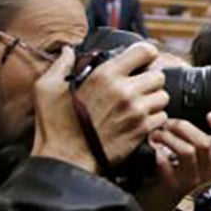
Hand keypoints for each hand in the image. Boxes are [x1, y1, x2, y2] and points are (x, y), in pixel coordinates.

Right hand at [32, 44, 168, 173]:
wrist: (66, 159)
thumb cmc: (56, 126)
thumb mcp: (47, 89)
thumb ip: (61, 65)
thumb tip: (68, 51)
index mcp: (105, 75)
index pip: (144, 51)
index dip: (146, 55)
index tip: (141, 61)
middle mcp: (125, 90)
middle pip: (159, 76)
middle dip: (150, 80)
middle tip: (139, 87)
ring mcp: (137, 111)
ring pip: (163, 97)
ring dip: (153, 100)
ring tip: (138, 105)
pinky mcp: (143, 129)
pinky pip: (162, 117)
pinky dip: (154, 119)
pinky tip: (139, 121)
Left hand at [135, 113, 210, 210]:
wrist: (157, 202)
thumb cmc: (172, 176)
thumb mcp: (193, 159)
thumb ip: (203, 144)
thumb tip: (208, 122)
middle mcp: (206, 171)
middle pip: (205, 143)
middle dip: (184, 127)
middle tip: (169, 123)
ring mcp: (191, 179)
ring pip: (187, 151)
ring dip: (168, 138)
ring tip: (157, 134)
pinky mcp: (173, 185)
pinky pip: (166, 163)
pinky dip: (156, 152)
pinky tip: (150, 148)